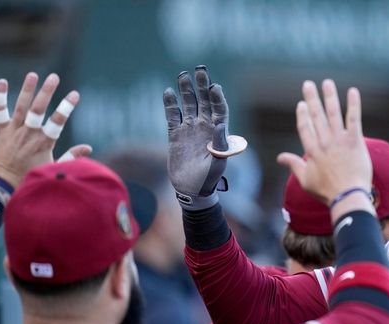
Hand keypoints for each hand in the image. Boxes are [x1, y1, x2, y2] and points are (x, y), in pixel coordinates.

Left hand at [0, 72, 79, 186]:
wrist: (4, 184)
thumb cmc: (32, 177)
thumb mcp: (55, 167)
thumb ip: (72, 156)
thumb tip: (88, 148)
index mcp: (44, 142)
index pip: (58, 122)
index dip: (66, 107)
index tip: (75, 94)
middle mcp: (29, 134)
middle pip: (39, 109)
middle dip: (47, 92)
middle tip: (54, 77)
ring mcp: (14, 132)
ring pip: (21, 107)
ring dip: (27, 90)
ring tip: (34, 74)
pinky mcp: (1, 131)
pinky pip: (0, 112)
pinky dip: (0, 97)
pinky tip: (3, 82)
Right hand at [164, 66, 244, 209]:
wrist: (191, 189)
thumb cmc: (209, 177)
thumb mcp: (218, 161)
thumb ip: (220, 143)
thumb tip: (221, 123)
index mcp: (218, 132)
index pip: (219, 109)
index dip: (217, 98)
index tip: (215, 87)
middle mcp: (204, 127)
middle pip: (204, 101)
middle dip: (202, 85)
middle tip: (200, 69)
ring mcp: (190, 129)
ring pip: (188, 104)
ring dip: (186, 90)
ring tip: (183, 74)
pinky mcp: (175, 134)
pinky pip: (172, 116)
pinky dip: (170, 104)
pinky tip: (168, 92)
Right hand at [277, 79, 371, 209]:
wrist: (348, 196)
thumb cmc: (326, 191)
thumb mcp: (305, 180)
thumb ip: (293, 165)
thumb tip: (279, 158)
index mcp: (312, 151)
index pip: (305, 127)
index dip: (302, 114)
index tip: (301, 104)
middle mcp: (324, 142)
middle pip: (316, 116)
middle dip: (312, 99)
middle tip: (308, 84)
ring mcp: (339, 140)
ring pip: (333, 113)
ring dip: (329, 96)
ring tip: (327, 83)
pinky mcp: (355, 141)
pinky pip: (354, 119)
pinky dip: (353, 105)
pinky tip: (353, 91)